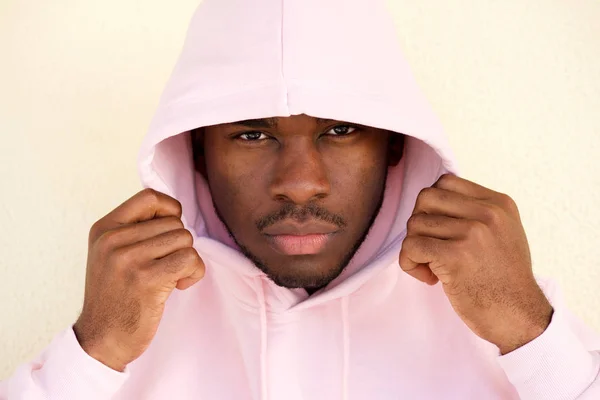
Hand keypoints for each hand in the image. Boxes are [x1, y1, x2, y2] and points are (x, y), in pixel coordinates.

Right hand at [73, 189, 204, 370]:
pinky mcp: (147, 279)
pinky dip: (194, 273)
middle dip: (179, 245)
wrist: (102, 340)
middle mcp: (113, 240)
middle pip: (174, 223)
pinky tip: (178, 286)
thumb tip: (174, 210)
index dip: (170, 210)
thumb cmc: (115, 296)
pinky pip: (190, 259)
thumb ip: (134, 230)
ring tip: (171, 278)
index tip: (170, 232)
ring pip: (185, 239)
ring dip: (187, 260)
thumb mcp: (110, 254)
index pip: (149, 197)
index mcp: (104, 228)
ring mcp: (129, 259)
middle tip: (166, 267)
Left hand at [399, 174, 552, 353]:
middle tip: (430, 248)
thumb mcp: (503, 233)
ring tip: (432, 268)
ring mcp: (473, 233)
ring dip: (414, 248)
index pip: (446, 182)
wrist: (520, 318)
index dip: (433, 207)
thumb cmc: (504, 281)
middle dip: (419, 223)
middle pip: (426, 198)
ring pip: (415, 223)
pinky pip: (411, 246)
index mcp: (499, 203)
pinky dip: (409, 263)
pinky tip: (429, 278)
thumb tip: (434, 201)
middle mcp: (488, 213)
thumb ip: (476, 213)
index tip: (441, 233)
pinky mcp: (456, 256)